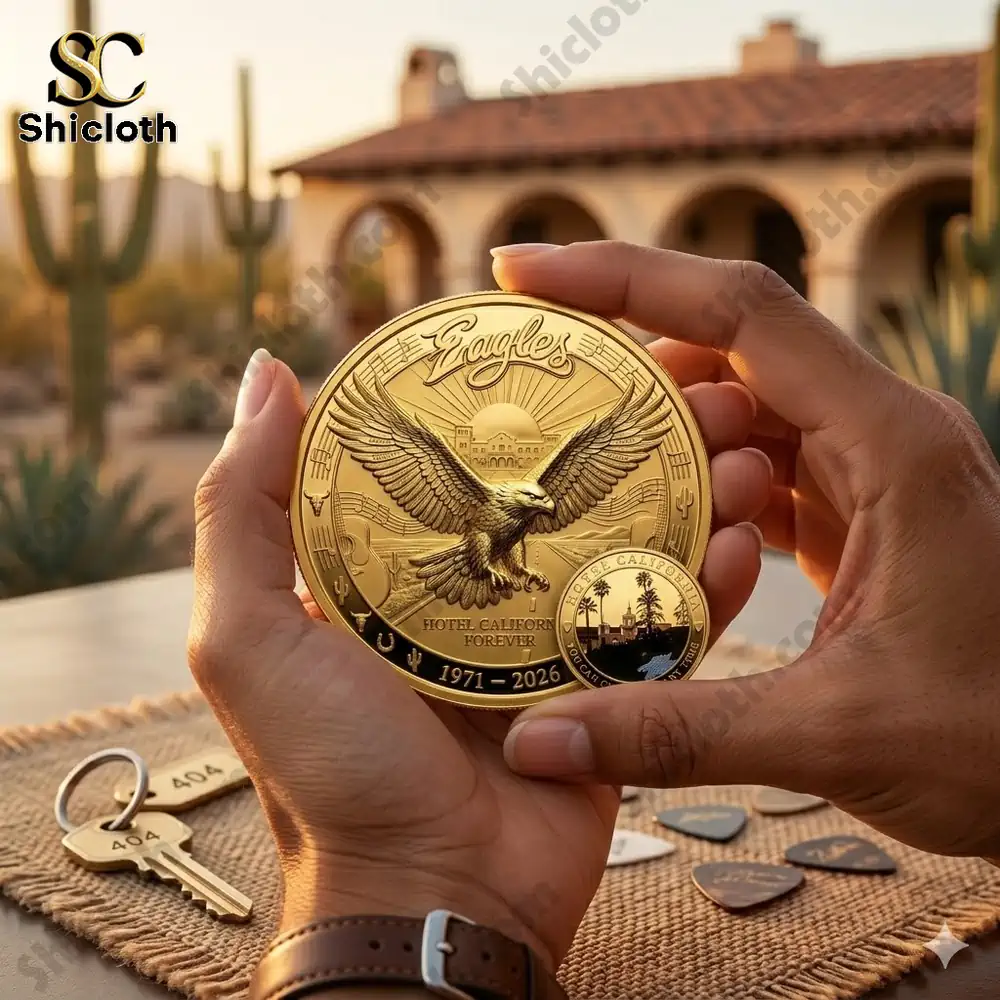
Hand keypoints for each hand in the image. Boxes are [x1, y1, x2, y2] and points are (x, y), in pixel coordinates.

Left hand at [187, 344, 769, 966]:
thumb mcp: (249, 634)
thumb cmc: (329, 771)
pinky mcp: (606, 688)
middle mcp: (478, 591)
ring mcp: (548, 638)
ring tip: (732, 441)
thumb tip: (269, 372)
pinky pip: (661, 623)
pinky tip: (743, 534)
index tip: (560, 337)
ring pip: (625, 543)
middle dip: (620, 432)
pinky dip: (705, 581)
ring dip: (683, 490)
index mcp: (400, 565)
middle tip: (677, 382)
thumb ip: (242, 509)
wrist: (433, 897)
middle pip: (557, 489)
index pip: (458, 455)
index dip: (506, 397)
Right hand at [495, 241, 999, 861]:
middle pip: (733, 348)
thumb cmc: (998, 741)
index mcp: (893, 445)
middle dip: (629, 355)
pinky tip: (656, 524)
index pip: (741, 314)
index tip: (528, 273)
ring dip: (666, 431)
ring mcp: (873, 475)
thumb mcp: (834, 734)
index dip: (626, 277)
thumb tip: (541, 744)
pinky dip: (699, 481)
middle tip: (539, 384)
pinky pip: (762, 468)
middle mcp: (884, 436)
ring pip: (744, 410)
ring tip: (589, 467)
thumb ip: (678, 732)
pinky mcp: (860, 517)